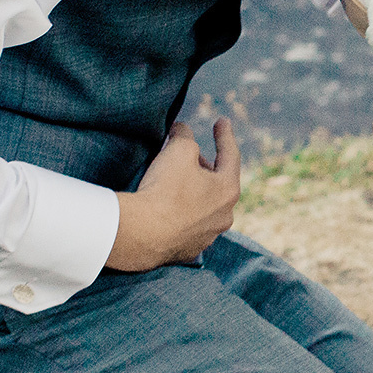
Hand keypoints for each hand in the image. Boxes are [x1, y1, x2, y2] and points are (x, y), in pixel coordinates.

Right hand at [106, 121, 240, 271]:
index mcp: (227, 191)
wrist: (142, 234)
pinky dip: (180, 212)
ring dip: (193, 190)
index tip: (222, 121)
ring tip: (176, 179)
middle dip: (205, 165)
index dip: (224, 135)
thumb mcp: (178, 150)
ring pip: (203, 206)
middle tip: (190, 153)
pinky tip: (167, 206)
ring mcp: (207, 236)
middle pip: (217, 183)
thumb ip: (185, 136)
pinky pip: (187, 225)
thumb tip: (182, 130)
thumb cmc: (164, 190)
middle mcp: (224, 216)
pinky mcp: (188, 250)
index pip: (230, 155)